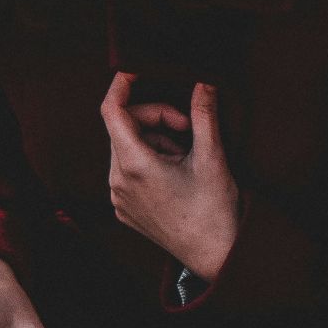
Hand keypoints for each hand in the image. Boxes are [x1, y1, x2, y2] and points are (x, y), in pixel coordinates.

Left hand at [101, 72, 240, 279]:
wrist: (215, 256)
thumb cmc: (215, 209)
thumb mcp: (212, 156)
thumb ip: (204, 114)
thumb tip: (204, 81)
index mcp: (135, 165)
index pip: (112, 110)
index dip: (121, 85)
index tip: (137, 71)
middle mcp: (117, 182)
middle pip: (123, 127)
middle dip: (155, 118)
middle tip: (188, 127)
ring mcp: (118, 198)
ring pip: (126, 148)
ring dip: (154, 141)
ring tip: (185, 157)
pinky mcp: (123, 210)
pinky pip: (126, 171)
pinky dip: (148, 161)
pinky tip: (175, 174)